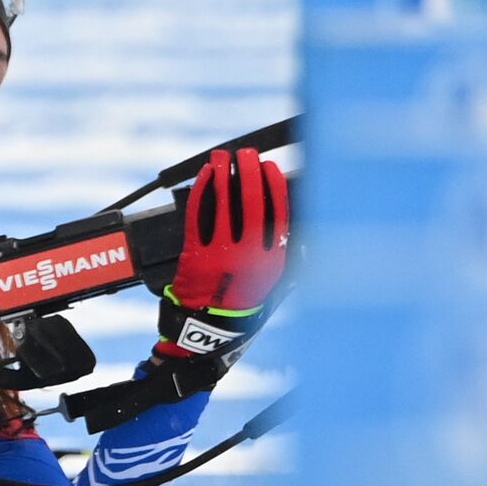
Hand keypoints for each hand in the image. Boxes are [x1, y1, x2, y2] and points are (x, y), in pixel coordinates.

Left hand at [155, 148, 288, 359]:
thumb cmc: (243, 304)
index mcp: (274, 261)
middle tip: (246, 155)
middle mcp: (250, 256)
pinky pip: (199, 216)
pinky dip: (202, 193)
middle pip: (252, 204)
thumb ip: (281, 251)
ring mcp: (222, 255)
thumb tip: (290, 219)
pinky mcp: (196, 256)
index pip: (278, 214)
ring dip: (222, 176)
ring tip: (221, 157)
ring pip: (223, 206)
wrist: (209, 330)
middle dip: (249, 173)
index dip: (274, 186)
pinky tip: (205, 177)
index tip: (270, 168)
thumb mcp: (274, 282)